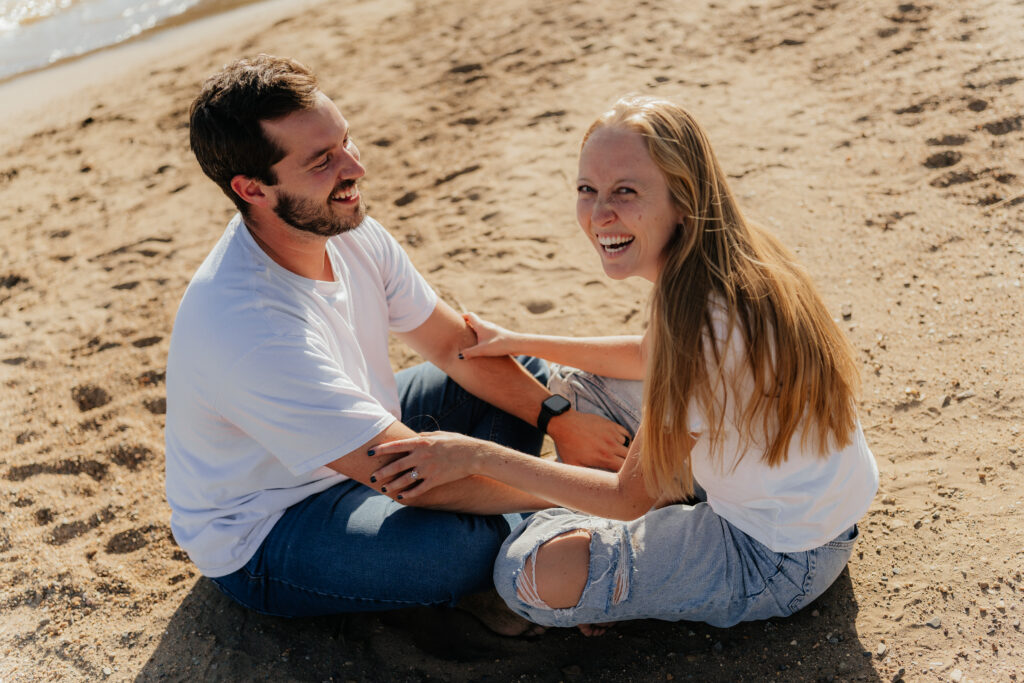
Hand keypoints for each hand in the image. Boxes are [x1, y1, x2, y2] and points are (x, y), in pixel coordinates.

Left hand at [370, 432, 485, 499]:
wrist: (474, 455)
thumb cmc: (457, 442)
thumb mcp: (438, 434)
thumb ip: (423, 436)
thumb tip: (412, 436)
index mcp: (421, 442)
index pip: (395, 446)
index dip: (380, 450)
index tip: (369, 453)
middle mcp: (421, 456)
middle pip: (396, 465)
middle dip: (382, 472)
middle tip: (371, 477)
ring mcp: (428, 469)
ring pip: (404, 480)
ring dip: (392, 485)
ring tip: (384, 489)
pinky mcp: (435, 480)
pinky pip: (418, 489)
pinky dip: (409, 494)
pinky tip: (401, 498)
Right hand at [459, 312, 521, 358]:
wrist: (517, 344)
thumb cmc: (500, 345)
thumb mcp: (482, 350)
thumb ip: (470, 353)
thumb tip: (459, 356)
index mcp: (481, 325)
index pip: (469, 315)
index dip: (462, 317)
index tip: (456, 321)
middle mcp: (487, 325)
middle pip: (474, 321)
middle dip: (467, 325)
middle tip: (460, 331)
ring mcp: (493, 330)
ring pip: (481, 328)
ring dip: (475, 331)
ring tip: (469, 340)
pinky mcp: (498, 336)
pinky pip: (487, 334)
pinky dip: (482, 337)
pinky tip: (482, 346)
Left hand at [546, 410, 630, 470]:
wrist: (564, 423)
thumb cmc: (567, 446)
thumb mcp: (573, 465)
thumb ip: (585, 476)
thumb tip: (591, 488)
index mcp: (604, 457)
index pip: (625, 469)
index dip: (627, 475)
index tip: (625, 478)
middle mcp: (611, 445)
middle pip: (630, 457)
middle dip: (629, 464)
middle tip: (625, 468)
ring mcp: (612, 433)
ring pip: (629, 445)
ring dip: (625, 451)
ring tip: (618, 456)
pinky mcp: (611, 425)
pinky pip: (625, 434)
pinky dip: (624, 440)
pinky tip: (617, 444)